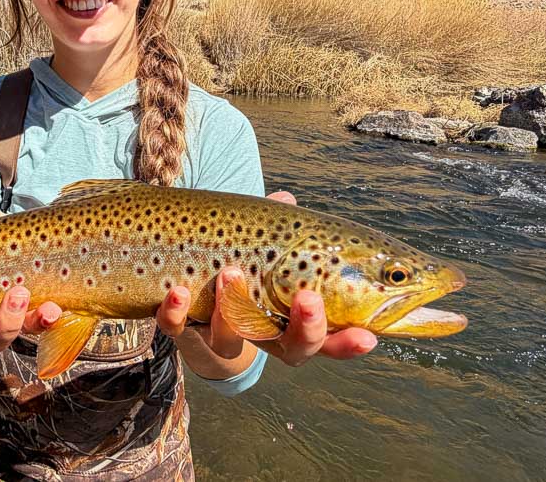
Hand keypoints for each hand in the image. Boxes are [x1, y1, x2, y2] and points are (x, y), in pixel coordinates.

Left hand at [156, 191, 377, 368]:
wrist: (185, 305)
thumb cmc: (238, 270)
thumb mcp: (262, 249)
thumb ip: (277, 227)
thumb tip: (285, 197)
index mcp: (291, 321)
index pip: (330, 339)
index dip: (349, 342)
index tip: (369, 336)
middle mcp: (261, 336)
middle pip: (293, 349)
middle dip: (306, 329)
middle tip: (310, 299)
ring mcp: (221, 336)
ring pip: (232, 338)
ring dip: (233, 307)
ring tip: (232, 273)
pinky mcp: (181, 328)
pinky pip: (176, 327)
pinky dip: (176, 312)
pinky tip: (179, 291)